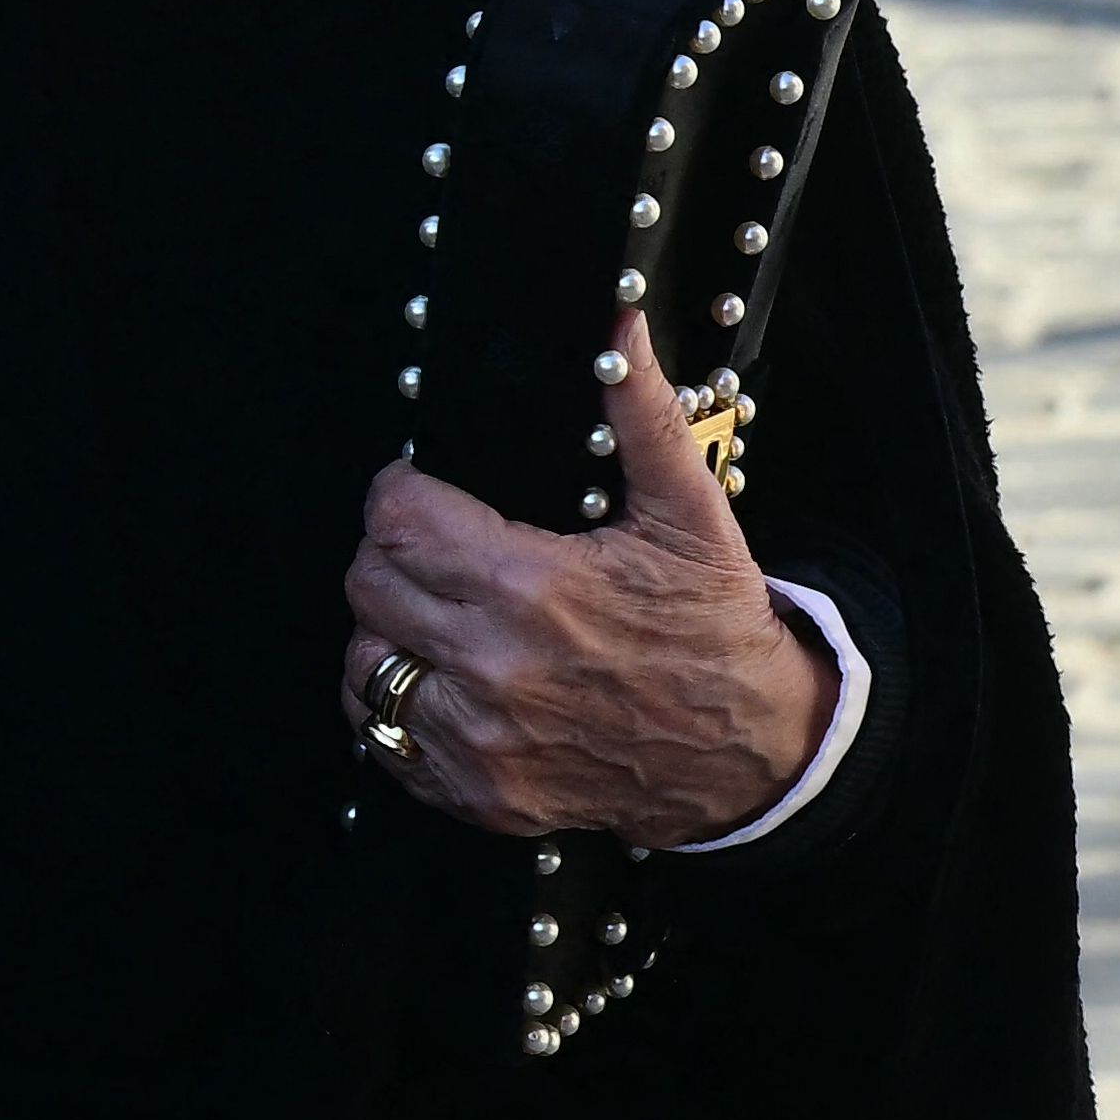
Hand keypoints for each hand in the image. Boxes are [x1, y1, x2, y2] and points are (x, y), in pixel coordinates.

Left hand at [341, 349, 832, 845]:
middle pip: (368, 586)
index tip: (422, 492)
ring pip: (365, 664)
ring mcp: (482, 741)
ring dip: (388, 632)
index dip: (399, 493)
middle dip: (391, 554)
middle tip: (433, 549)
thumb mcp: (688, 511)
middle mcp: (495, 668)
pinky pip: (385, 741)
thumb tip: (617, 325)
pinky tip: (439, 678)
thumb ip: (640, 414)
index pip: (396, 521)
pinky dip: (396, 707)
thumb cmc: (714, 626)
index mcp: (532, 588)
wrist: (753, 752)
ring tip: (436, 613)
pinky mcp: (480, 794)